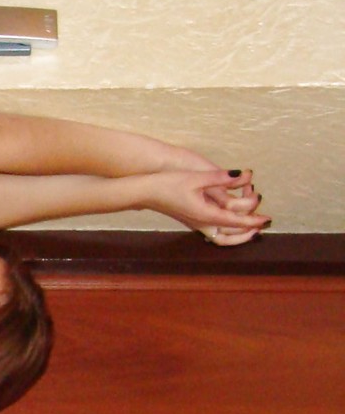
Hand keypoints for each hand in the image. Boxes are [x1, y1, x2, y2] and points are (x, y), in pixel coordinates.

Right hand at [149, 169, 268, 244]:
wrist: (146, 191)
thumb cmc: (168, 184)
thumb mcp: (197, 178)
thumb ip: (221, 178)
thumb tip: (241, 175)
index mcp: (206, 215)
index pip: (236, 222)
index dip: (254, 220)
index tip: (267, 219)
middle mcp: (202, 223)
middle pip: (230, 236)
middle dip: (248, 231)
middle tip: (262, 222)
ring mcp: (196, 223)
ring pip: (222, 238)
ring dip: (238, 234)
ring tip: (250, 225)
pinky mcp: (192, 219)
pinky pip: (214, 232)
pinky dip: (226, 231)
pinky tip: (229, 221)